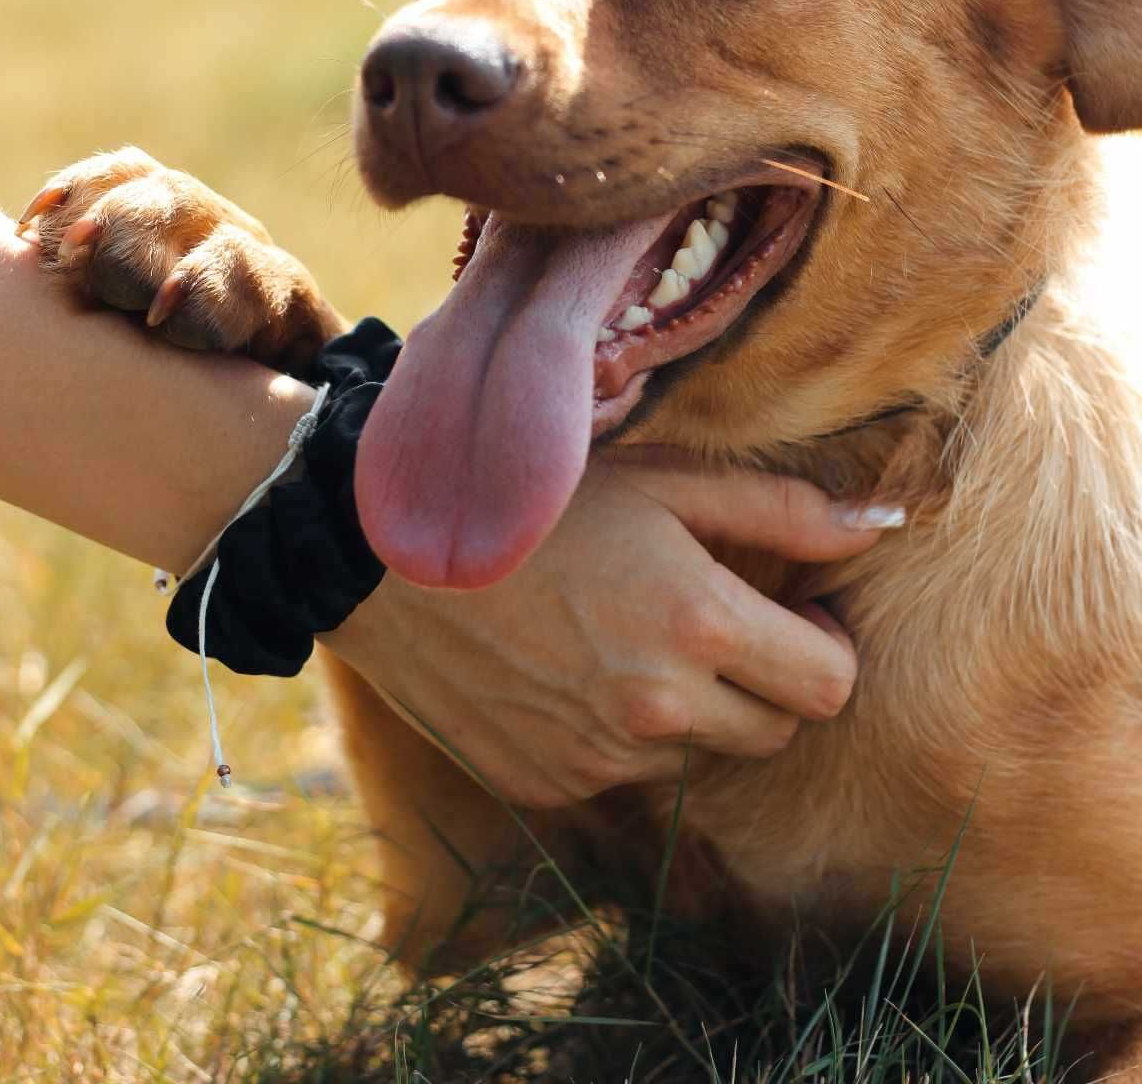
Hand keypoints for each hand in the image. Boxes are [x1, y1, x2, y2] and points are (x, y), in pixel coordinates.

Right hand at [321, 454, 900, 807]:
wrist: (384, 556)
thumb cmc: (536, 500)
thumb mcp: (660, 479)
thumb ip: (780, 510)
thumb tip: (883, 526)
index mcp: (696, 623)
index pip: (830, 683)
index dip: (823, 643)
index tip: (791, 610)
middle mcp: (657, 709)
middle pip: (779, 731)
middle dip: (770, 681)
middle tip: (719, 619)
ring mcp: (601, 758)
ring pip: (704, 755)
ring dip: (696, 708)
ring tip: (633, 633)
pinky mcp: (553, 787)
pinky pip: (628, 772)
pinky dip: (624, 732)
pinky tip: (576, 667)